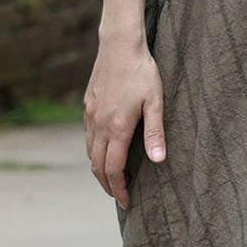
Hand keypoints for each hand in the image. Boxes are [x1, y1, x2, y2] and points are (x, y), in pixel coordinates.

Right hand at [84, 33, 165, 209]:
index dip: (119, 190)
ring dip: (100, 169)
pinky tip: (107, 149)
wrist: (119, 44)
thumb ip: (156, 132)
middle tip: (121, 196)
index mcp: (117, 128)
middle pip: (97, 166)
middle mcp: (98, 125)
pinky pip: (88, 136)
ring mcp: (90, 115)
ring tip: (115, 177)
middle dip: (108, 186)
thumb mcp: (156, 101)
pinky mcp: (88, 105)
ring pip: (90, 152)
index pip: (113, 170)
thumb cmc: (142, 71)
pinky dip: (95, 151)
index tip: (128, 202)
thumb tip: (158, 161)